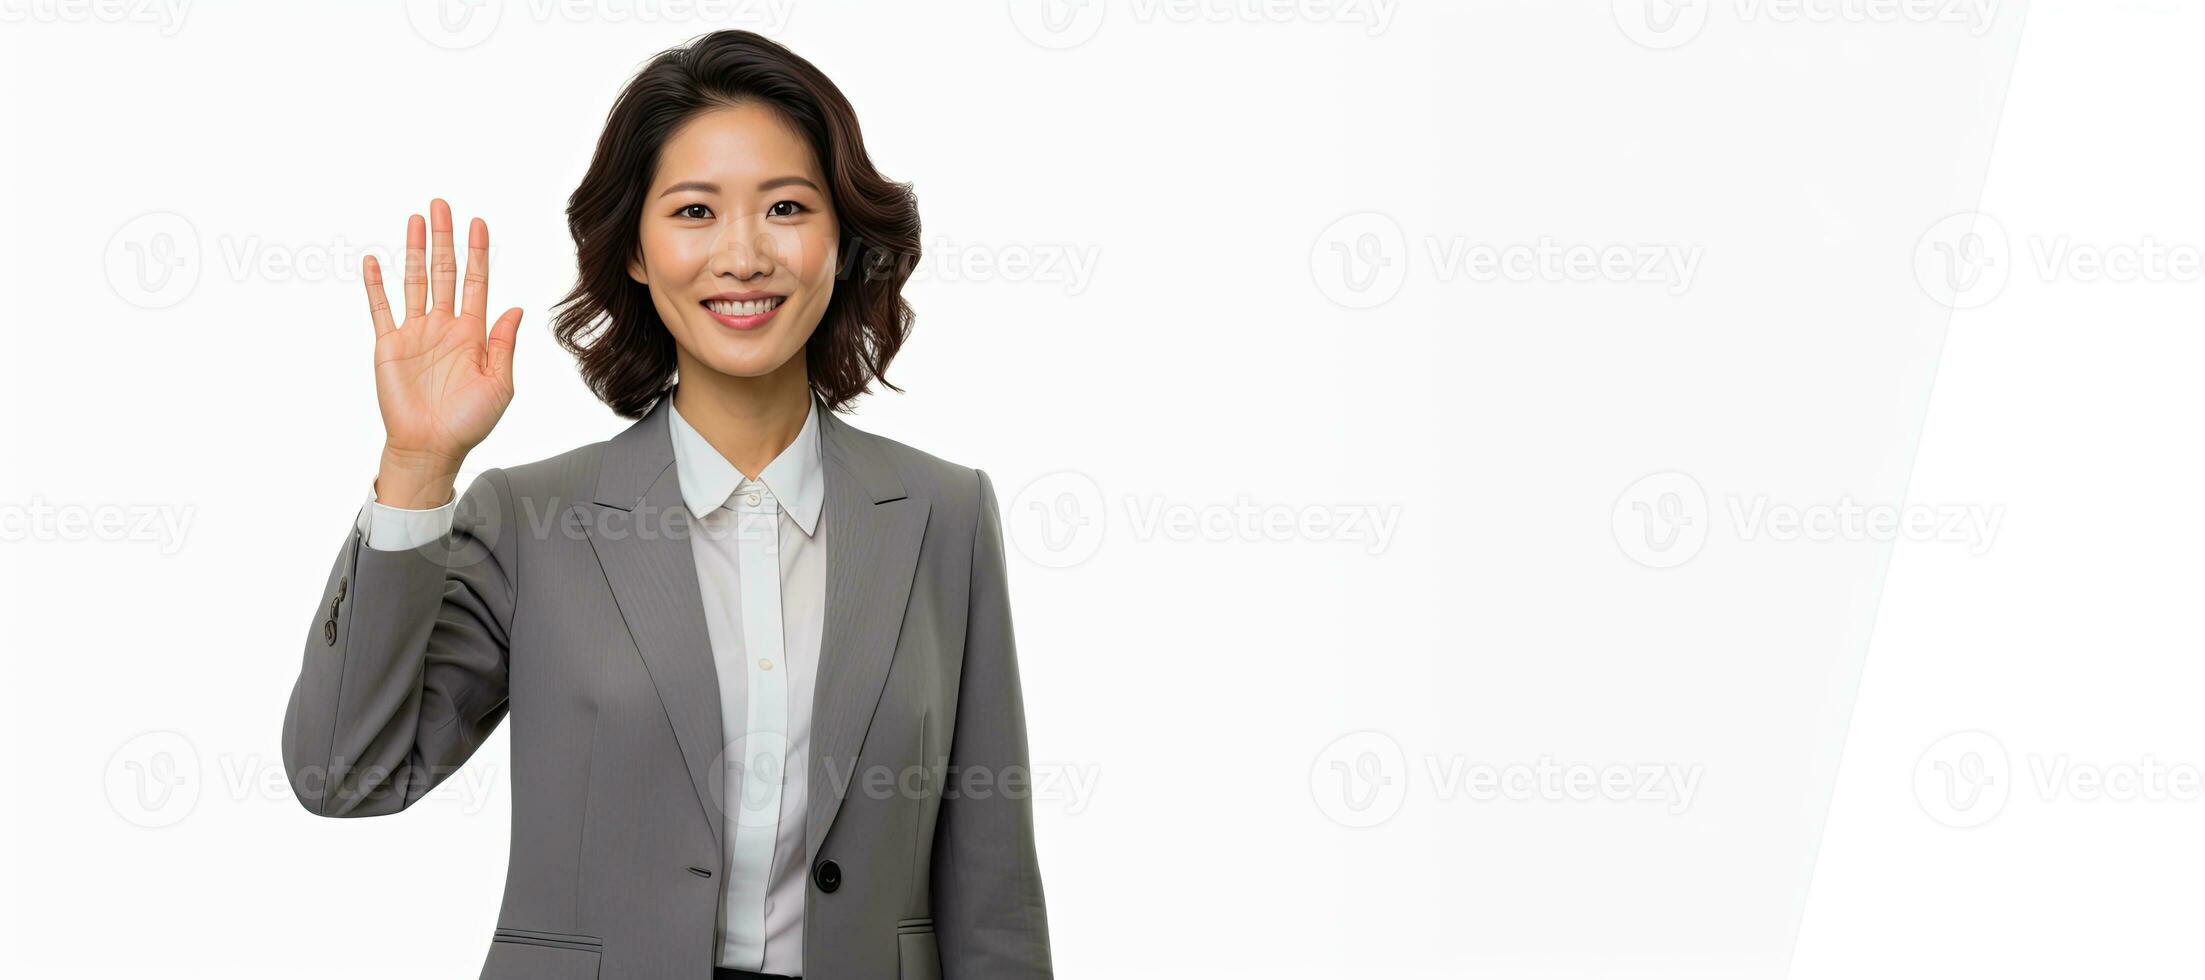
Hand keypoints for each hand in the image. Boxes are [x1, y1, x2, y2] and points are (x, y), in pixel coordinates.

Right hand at [364, 198, 521, 475]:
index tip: (478, 223)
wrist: (431, 447)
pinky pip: (380, 308)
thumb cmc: (469, 421)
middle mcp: (444, 326)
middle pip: (443, 272)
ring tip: (415, 219)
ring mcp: (415, 333)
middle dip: (444, 239)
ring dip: (414, 250)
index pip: (476, 282)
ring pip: (414, 281)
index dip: (477, 253)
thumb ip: (504, 345)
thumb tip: (515, 308)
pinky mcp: (389, 344)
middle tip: (442, 205)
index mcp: (473, 333)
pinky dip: (376, 284)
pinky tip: (374, 260)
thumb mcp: (499, 384)